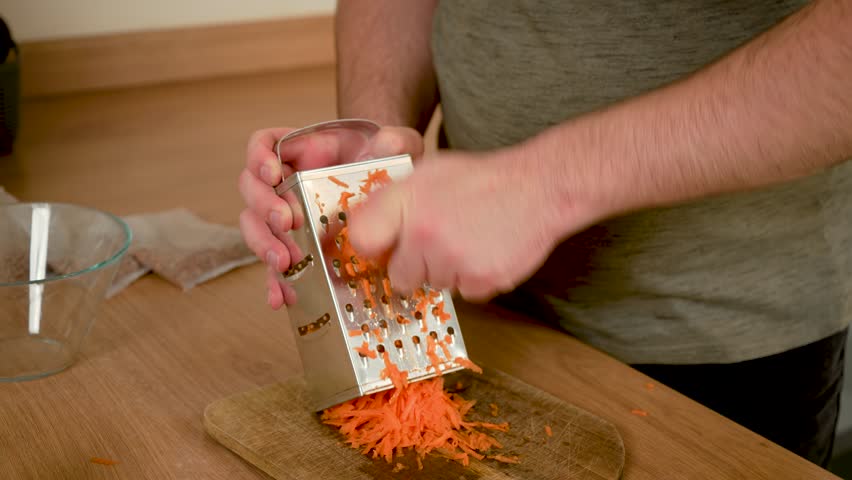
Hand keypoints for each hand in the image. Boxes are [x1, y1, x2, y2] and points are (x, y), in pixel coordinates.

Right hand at [238, 124, 422, 308]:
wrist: (389, 190)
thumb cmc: (383, 163)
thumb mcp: (394, 146)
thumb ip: (393, 140)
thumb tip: (386, 144)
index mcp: (301, 150)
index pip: (263, 144)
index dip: (259, 157)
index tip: (273, 173)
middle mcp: (285, 181)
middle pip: (252, 188)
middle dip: (264, 207)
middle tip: (287, 223)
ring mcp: (286, 215)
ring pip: (255, 226)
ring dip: (264, 244)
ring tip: (284, 261)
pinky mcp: (295, 246)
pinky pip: (275, 264)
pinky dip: (274, 281)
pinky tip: (281, 296)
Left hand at [347, 149, 571, 301]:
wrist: (539, 188)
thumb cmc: (484, 180)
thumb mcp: (430, 173)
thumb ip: (394, 200)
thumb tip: (363, 229)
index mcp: (407, 201)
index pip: (362, 238)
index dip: (373, 247)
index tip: (384, 248)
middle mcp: (424, 233)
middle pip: (399, 276)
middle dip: (415, 264)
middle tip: (439, 241)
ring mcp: (452, 260)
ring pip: (434, 285)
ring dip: (447, 270)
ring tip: (470, 239)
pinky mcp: (479, 281)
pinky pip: (464, 293)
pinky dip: (473, 279)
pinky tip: (485, 251)